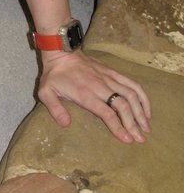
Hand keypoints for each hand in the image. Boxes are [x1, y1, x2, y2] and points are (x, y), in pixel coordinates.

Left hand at [37, 50, 151, 144]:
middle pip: (123, 106)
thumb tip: (66, 124)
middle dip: (133, 124)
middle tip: (141, 139)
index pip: (107, 113)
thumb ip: (55, 109)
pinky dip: (142, 96)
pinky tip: (146, 109)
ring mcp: (109, 78)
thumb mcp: (46, 92)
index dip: (118, 126)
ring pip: (131, 95)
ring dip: (141, 112)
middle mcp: (101, 87)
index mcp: (86, 94)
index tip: (127, 139)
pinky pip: (132, 84)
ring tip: (147, 127)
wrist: (62, 52)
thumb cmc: (54, 75)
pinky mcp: (113, 73)